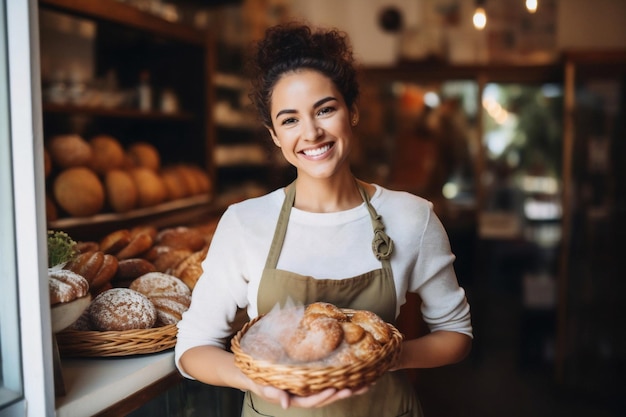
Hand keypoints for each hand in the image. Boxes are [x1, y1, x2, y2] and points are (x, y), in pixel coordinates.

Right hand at [254, 384, 369, 408]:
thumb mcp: (262, 386)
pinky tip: (355, 374)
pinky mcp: (312, 381)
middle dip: (343, 392)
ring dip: (349, 387)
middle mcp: (305, 395)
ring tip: (366, 383)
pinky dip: (342, 379)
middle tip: (359, 387)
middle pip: (327, 397)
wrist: (254, 374)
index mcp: (295, 398)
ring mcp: (309, 389)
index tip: (334, 389)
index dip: (323, 396)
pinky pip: (328, 381)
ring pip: (331, 390)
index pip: (311, 400)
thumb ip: (273, 394)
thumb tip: (286, 404)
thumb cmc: (258, 380)